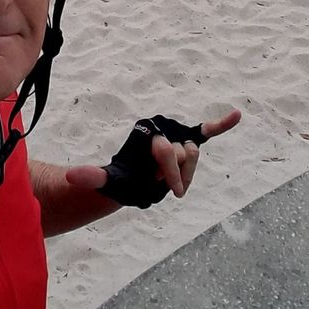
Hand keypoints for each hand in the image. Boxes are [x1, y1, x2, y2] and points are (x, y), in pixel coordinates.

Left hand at [65, 109, 240, 203]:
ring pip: (194, 153)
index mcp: (148, 132)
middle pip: (184, 152)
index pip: (168, 150)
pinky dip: (221, 125)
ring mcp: (176, 134)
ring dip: (187, 172)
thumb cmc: (122, 180)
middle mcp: (164, 128)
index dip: (172, 173)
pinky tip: (237, 115)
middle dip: (178, 175)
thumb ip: (92, 177)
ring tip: (174, 183)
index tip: (173, 193)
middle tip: (169, 189)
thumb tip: (71, 176)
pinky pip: (206, 131)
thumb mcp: (108, 181)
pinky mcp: (188, 140)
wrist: (131, 180)